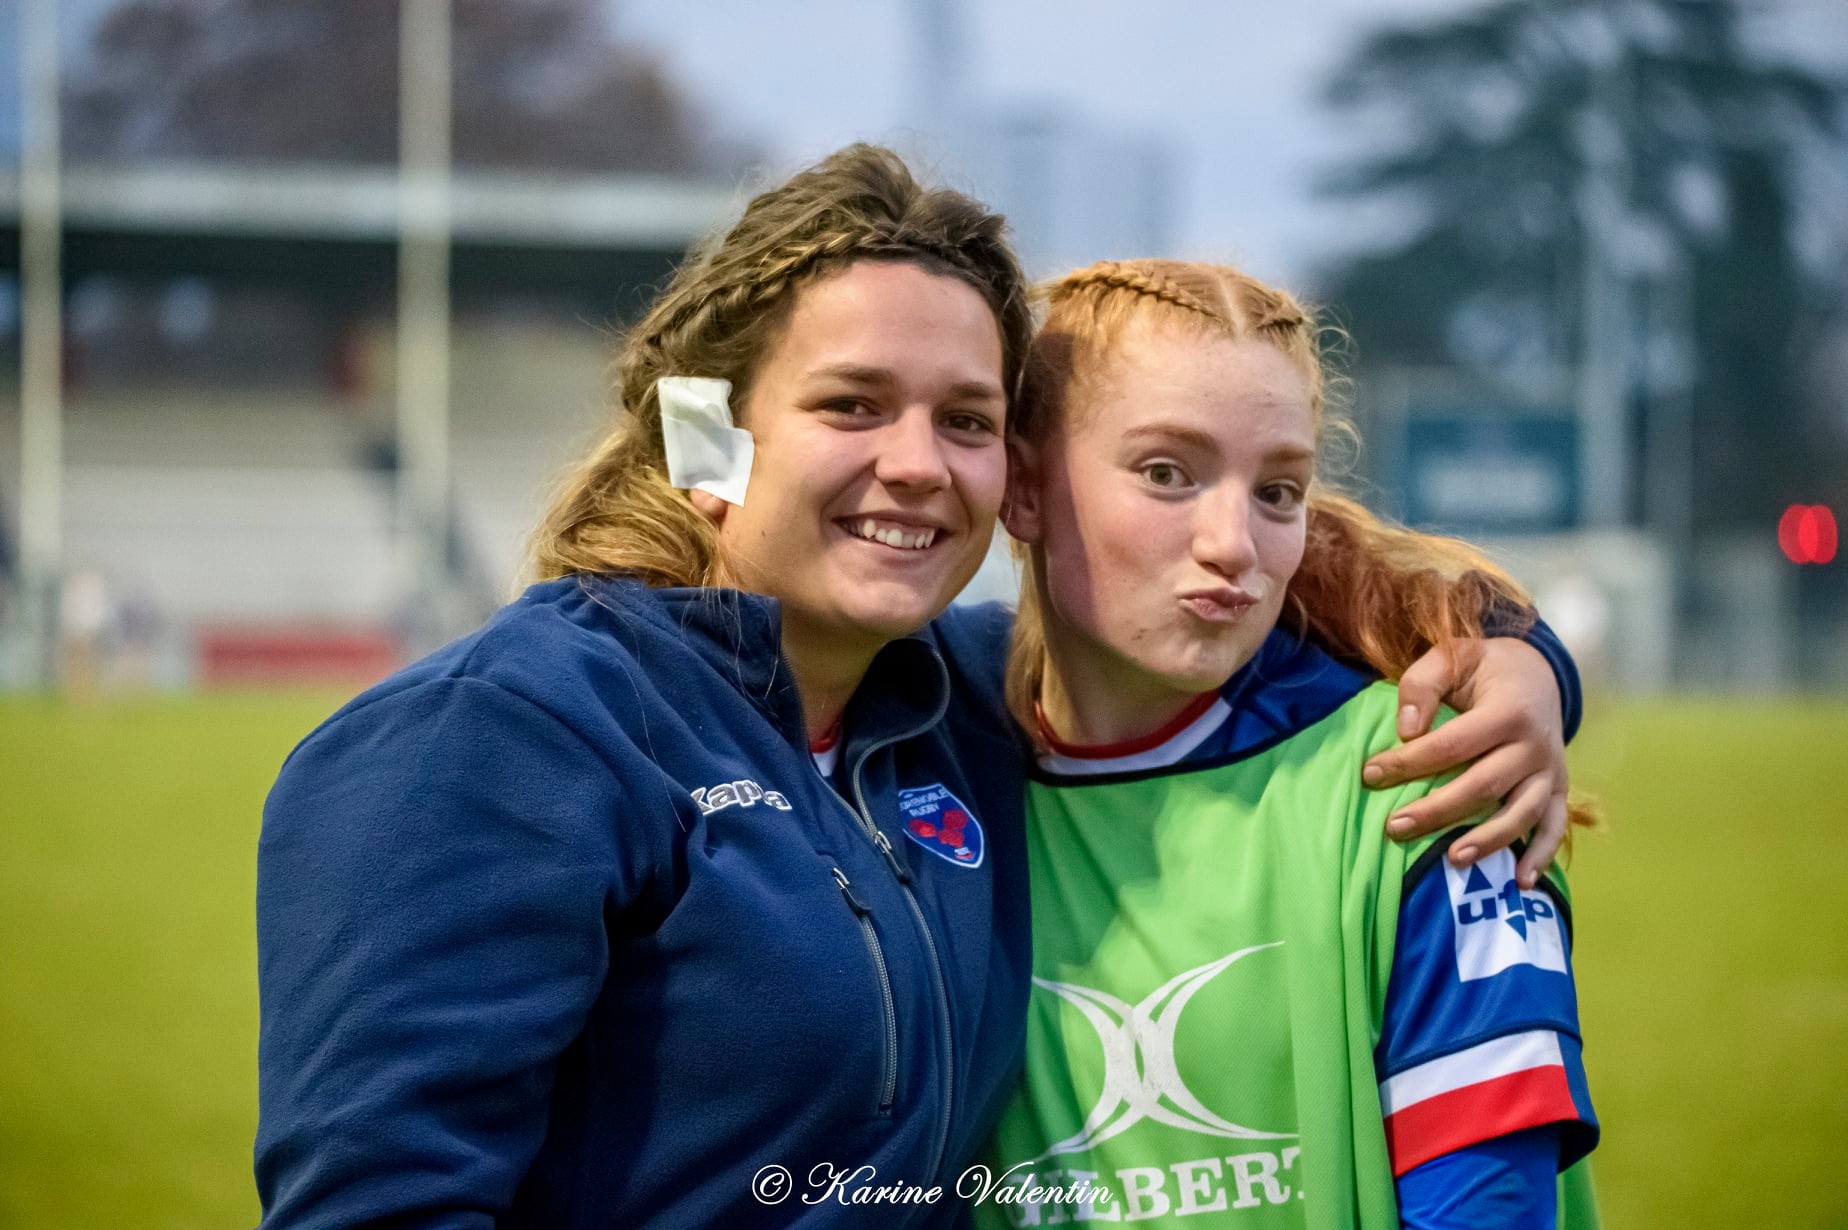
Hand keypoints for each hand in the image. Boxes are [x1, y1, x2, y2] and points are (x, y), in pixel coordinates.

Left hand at [1362, 637, 1567, 888]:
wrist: (1538, 672)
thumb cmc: (1482, 668)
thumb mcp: (1451, 656)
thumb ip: (1422, 684)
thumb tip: (1406, 730)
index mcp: (1508, 710)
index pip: (1452, 744)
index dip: (1410, 761)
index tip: (1370, 774)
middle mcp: (1535, 744)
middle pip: (1483, 785)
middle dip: (1437, 810)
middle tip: (1393, 828)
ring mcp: (1550, 770)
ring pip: (1521, 813)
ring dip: (1488, 840)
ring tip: (1452, 859)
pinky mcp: (1558, 788)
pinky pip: (1554, 826)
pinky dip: (1542, 855)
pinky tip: (1522, 882)